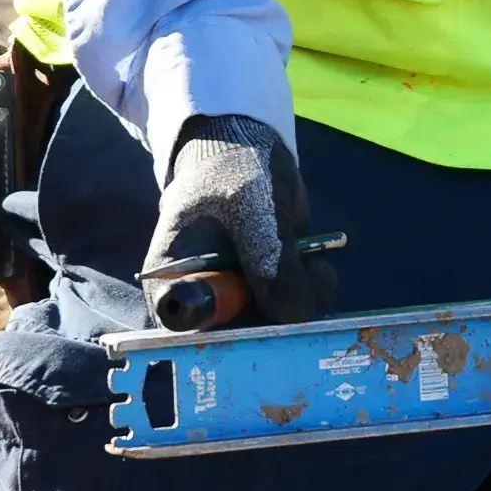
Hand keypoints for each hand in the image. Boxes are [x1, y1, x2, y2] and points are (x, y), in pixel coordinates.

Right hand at [142, 115, 334, 328]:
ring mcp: (238, 296)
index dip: (224, 339)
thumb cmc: (232, 170)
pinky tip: (318, 269)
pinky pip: (293, 306)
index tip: (263, 330)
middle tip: (304, 298)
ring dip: (301, 304)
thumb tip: (295, 314)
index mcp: (172, 283)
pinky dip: (311, 293)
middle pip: (236, 338)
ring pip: (271, 325)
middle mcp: (203, 300)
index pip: (190, 332)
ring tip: (313, 269)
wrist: (250, 150)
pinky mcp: (269, 288)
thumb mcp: (253, 208)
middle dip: (275, 326)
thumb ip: (269, 259)